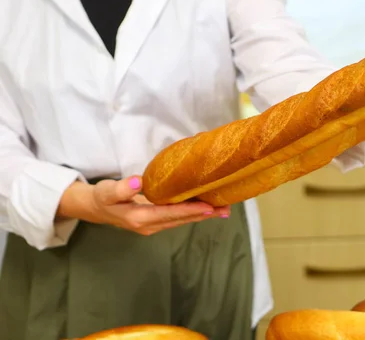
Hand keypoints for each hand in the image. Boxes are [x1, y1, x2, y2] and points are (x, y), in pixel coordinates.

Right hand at [57, 176, 228, 235]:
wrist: (94, 209)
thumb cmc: (101, 197)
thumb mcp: (107, 191)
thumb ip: (122, 187)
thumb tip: (139, 181)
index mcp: (139, 218)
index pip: (170, 213)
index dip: (190, 210)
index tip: (209, 206)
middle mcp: (150, 226)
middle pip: (181, 220)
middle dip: (204, 215)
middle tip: (227, 208)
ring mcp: (154, 226)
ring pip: (182, 221)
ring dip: (202, 216)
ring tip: (224, 210)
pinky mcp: (156, 222)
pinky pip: (178, 218)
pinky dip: (193, 214)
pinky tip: (207, 209)